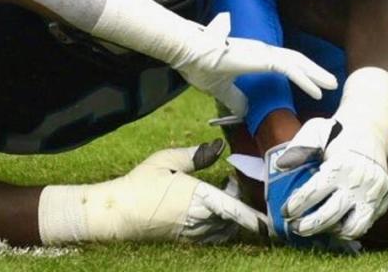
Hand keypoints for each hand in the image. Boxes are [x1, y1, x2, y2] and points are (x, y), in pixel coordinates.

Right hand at [54, 140, 269, 242]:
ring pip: (224, 228)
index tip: (270, 222)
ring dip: (231, 215)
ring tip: (221, 193)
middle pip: (233, 218)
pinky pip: (213, 235)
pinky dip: (221, 225)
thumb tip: (219, 147)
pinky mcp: (186, 239)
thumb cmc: (140, 183)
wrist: (117, 212)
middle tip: (232, 183)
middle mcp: (198, 218)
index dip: (253, 217)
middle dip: (241, 204)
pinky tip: (213, 211)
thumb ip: (196, 155)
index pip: (232, 208)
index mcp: (196, 197)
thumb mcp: (167, 160)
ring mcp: (192, 232)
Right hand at [172, 13, 336, 117]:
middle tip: (330, 82)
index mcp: (254, 55)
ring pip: (298, 63)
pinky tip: (318, 91)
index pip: (283, 62)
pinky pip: (291, 70)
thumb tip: (243, 111)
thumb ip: (234, 98)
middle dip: (314, 71)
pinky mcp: (263, 58)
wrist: (190, 54)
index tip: (312, 83)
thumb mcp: (221, 89)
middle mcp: (263, 51)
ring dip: (316, 74)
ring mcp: (264, 53)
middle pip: (296, 60)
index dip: (299, 72)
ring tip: (331, 84)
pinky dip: (306, 80)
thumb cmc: (201, 67)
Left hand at [276, 117, 387, 240]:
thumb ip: (299, 149)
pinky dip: (350, 228)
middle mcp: (359, 181)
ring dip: (332, 231)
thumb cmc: (337, 134)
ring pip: (353, 227)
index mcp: (341, 165)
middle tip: (295, 227)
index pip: (313, 192)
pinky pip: (366, 223)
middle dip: (308, 225)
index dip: (296, 205)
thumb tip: (280, 166)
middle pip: (330, 215)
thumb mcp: (316, 131)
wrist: (370, 131)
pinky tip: (336, 223)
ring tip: (318, 228)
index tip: (285, 211)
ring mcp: (374, 193)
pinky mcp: (384, 200)